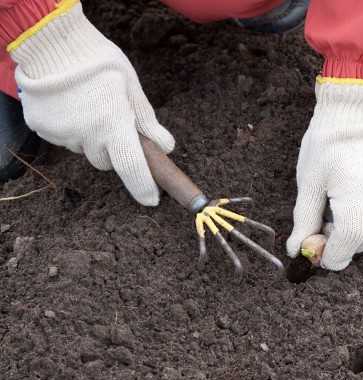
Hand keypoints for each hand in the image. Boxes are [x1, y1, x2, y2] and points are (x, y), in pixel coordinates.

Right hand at [11, 3, 173, 205]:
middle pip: (106, 160)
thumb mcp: (132, 89)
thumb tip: (166, 147)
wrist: (52, 43)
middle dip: (113, 150)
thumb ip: (148, 122)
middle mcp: (87, 136)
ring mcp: (62, 135)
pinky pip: (63, 138)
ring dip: (90, 138)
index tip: (152, 200)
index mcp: (114, 126)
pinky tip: (70, 106)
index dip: (144, 187)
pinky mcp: (42, 129)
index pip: (133, 168)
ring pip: (84, 149)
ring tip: (89, 107)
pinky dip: (70, 128)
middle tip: (113, 123)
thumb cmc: (101, 63)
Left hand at [286, 80, 362, 269]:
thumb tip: (297, 251)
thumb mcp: (308, 183)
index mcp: (354, 188)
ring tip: (345, 215)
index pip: (350, 237)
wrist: (354, 117)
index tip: (321, 259)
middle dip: (345, 245)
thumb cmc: (326, 148)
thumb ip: (304, 220)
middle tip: (326, 230)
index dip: (334, 255)